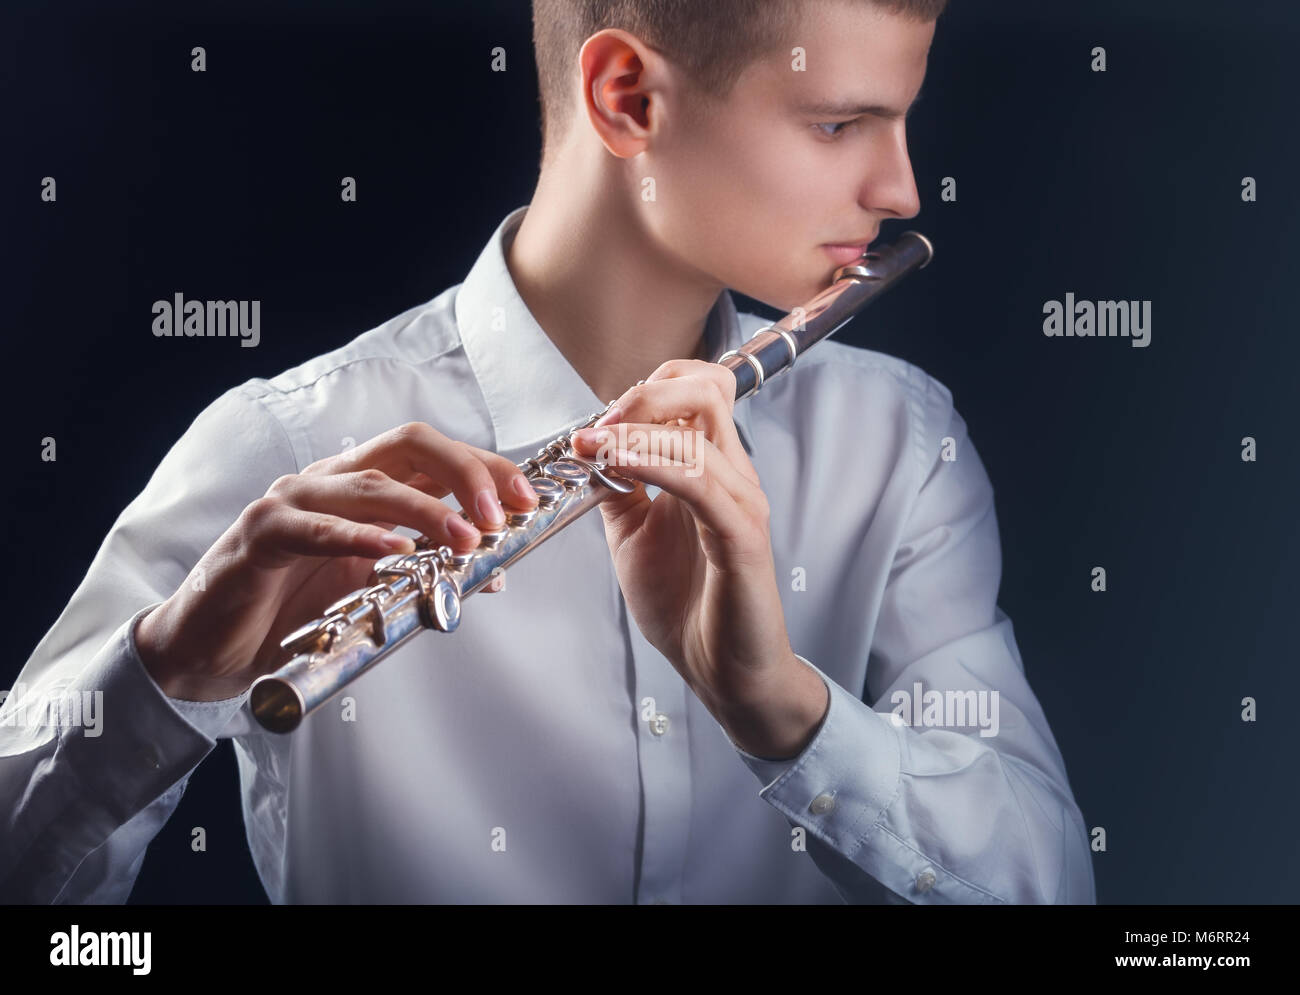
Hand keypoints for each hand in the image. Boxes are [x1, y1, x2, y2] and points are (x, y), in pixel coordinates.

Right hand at [135, 422, 533, 700]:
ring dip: (426, 510)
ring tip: (467, 537)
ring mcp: (293, 501)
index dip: (485, 468)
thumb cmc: (292, 610)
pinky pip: (316, 529)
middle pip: (409, 445)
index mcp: (362, 485)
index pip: (434, 454)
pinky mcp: (261, 535)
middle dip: (466, 471)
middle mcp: (331, 480)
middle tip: (502, 513)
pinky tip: (396, 551)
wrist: (211, 648)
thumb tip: (493, 573)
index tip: (527, 499)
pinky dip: (360, 537)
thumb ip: (425, 570)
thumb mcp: (372, 589)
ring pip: (370, 486)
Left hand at [572, 360, 827, 758]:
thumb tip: (584, 450)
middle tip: (598, 427)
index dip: (647, 389)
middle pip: (706, 389)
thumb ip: (617, 489)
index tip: (598, 422)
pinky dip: (649, 463)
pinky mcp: (742, 536)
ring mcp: (741, 502)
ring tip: (590, 447)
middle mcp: (733, 475)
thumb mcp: (633, 535)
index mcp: (712, 469)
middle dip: (644, 395)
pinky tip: (612, 467)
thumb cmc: (686, 606)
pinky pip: (697, 480)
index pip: (697, 389)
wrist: (721, 670)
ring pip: (697, 430)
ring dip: (634, 430)